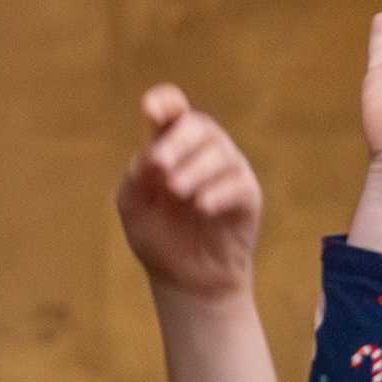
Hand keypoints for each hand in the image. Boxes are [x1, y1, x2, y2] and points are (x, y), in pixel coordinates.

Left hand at [115, 86, 266, 303]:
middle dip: (177, 141)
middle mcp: (201, 151)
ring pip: (220, 152)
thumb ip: (137, 178)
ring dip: (194, 169)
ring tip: (176, 191)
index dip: (165, 102)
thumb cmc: (158, 238)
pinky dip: (218, 192)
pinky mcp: (247, 194)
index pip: (172, 110)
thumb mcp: (135, 207)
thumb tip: (153, 156)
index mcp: (170, 146)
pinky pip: (238, 183)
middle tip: (158, 165)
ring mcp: (228, 170)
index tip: (150, 110)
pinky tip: (201, 207)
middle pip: (198, 125)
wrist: (186, 279)